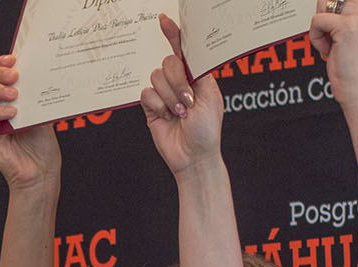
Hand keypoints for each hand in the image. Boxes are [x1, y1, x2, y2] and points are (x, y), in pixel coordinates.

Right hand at [0, 55, 61, 191]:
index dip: (1, 63)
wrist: (42, 172)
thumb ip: (35, 94)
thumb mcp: (42, 112)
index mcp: (7, 99)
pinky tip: (12, 112)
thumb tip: (38, 70)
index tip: (13, 58)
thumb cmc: (43, 145)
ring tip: (14, 93)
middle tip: (15, 75)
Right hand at [140, 15, 223, 177]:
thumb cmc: (207, 130)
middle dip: (177, 81)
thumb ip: (197, 73)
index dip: (173, 34)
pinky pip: (147, 93)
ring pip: (156, 77)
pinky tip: (166, 116)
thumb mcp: (210, 96)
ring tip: (179, 113)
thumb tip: (183, 58)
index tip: (164, 20)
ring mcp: (163, 94)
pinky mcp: (151, 107)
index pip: (183, 50)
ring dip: (170, 96)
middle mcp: (178, 82)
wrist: (193, 156)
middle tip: (188, 100)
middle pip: (168, 61)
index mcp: (195, 76)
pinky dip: (158, 105)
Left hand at [310, 0, 357, 112]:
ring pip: (323, 5)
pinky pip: (316, 21)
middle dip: (324, 18)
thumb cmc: (355, 68)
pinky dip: (316, 39)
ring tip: (331, 46)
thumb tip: (324, 3)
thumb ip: (346, 15)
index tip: (333, 28)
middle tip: (332, 39)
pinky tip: (328, 52)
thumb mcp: (356, 33)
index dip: (332, 9)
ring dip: (320, 28)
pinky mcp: (347, 27)